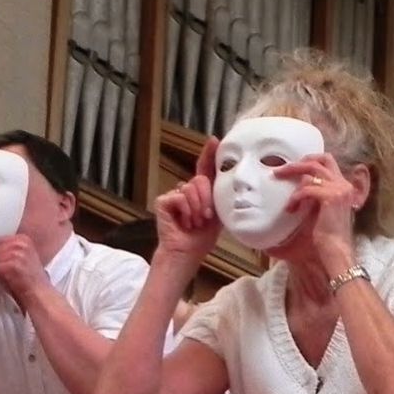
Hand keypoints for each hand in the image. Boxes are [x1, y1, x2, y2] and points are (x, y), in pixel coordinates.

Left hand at [0, 235, 50, 305]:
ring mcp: (15, 255)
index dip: (0, 252)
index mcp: (24, 240)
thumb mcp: (24, 258)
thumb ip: (10, 250)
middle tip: (11, 271)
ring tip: (11, 277)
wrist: (39, 294)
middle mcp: (20, 244)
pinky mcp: (9, 266)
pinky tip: (9, 281)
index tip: (10, 262)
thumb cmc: (32, 280)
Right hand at [154, 138, 221, 261]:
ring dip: (197, 209)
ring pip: (190, 188)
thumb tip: (230, 180)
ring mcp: (174, 194)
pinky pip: (179, 197)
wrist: (187, 252)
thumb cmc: (202, 237)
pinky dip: (186, 211)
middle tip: (206, 217)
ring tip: (195, 222)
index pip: (205, 168)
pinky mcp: (163, 201)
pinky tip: (184, 222)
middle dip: (207, 199)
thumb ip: (220, 196)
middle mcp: (186, 190)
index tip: (214, 140)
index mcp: (201, 192)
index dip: (209, 154)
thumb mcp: (218, 214)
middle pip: (200, 180)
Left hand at [276, 153, 361, 274]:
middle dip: (298, 163)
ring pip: (311, 172)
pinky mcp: (331, 197)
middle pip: (320, 159)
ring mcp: (339, 190)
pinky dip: (296, 198)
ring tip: (288, 202)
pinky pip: (307, 189)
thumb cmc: (327, 238)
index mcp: (343, 187)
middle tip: (280, 172)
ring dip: (294, 185)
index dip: (310, 160)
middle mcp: (344, 185)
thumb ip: (312, 197)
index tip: (293, 168)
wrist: (336, 252)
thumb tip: (293, 192)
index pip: (328, 161)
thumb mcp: (319, 212)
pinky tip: (292, 209)